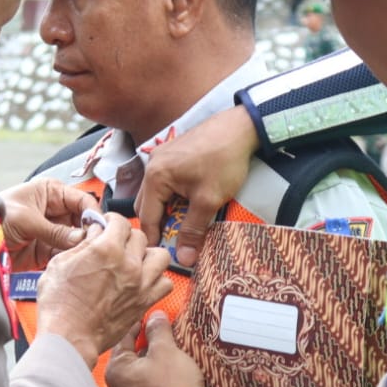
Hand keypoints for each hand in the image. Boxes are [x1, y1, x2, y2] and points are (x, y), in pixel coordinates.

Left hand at [1, 178, 98, 270]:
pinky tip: (74, 263)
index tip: (100, 228)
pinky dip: (70, 259)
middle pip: (82, 222)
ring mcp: (52, 232)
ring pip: (76, 240)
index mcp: (51, 192)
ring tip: (86, 256)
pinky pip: (65, 255)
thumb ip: (55, 231)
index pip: (82, 200)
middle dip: (88, 233)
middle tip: (95, 245)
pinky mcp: (46, 251)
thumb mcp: (27, 220)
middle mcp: (55, 211)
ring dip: (80, 248)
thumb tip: (81, 238)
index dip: (92, 214)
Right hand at [35, 214, 171, 366]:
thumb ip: (81, 244)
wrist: (70, 337)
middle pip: (140, 236)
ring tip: (134, 260)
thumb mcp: (59, 264)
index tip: (106, 226)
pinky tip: (143, 281)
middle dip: (126, 237)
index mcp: (107, 250)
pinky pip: (165, 284)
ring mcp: (140, 284)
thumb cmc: (59, 305)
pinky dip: (157, 280)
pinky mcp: (144, 302)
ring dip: (148, 255)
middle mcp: (128, 264)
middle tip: (115, 244)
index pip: (120, 221)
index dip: (110, 221)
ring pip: (160, 256)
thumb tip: (94, 232)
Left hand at [105, 312, 205, 386]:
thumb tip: (154, 316)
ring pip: (138, 383)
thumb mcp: (166, 350)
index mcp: (116, 371)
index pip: (124, 342)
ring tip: (168, 365)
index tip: (148, 322)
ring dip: (150, 373)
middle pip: (130, 364)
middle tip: (162, 343)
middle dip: (145, 352)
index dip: (138, 329)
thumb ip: (158, 331)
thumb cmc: (171, 383)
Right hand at [136, 106, 257, 267]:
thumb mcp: (208, 201)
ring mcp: (161, 157)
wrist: (240, 127)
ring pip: (156, 194)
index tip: (164, 256)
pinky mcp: (172, 154)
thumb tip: (184, 258)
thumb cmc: (224, 160)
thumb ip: (193, 231)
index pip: (146, 217)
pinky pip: (164, 182)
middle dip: (159, 226)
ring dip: (167, 211)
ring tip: (185, 225)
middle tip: (175, 243)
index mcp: (155, 177)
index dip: (154, 239)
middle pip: (147, 205)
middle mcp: (152, 165)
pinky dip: (172, 197)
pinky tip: (189, 204)